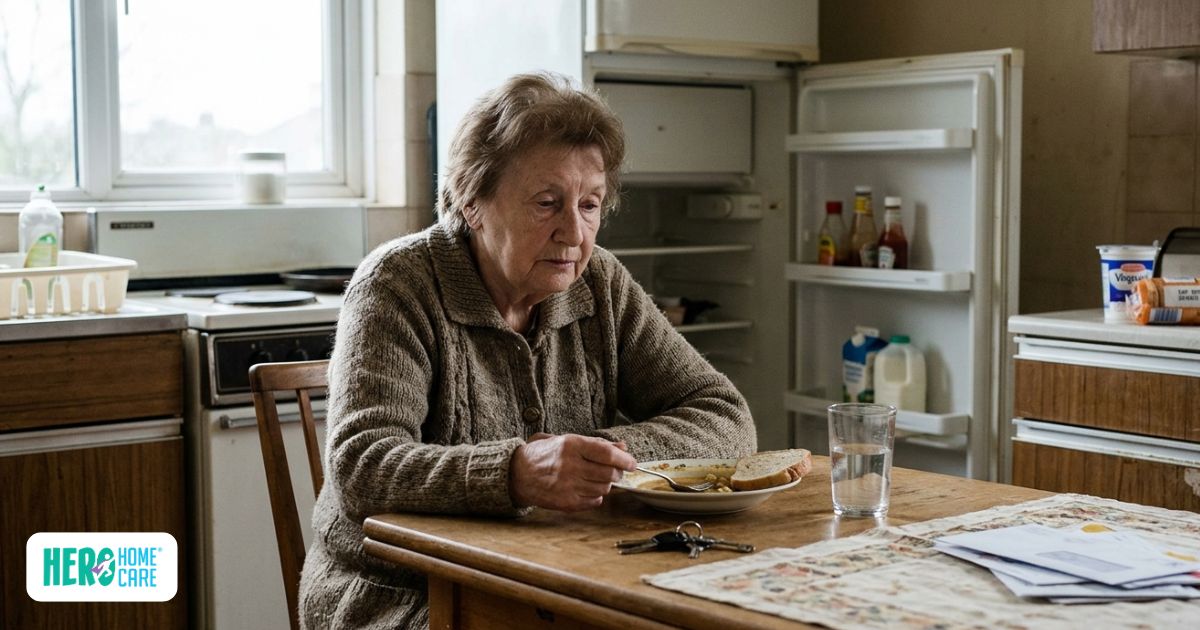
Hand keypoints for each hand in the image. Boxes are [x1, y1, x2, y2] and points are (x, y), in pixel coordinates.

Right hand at [509, 434, 635, 511]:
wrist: (519, 474)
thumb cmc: (546, 454)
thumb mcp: (569, 441)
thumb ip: (597, 445)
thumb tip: (622, 448)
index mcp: (571, 445)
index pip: (607, 454)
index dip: (624, 459)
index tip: (632, 463)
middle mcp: (570, 465)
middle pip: (609, 473)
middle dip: (616, 472)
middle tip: (612, 470)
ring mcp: (568, 486)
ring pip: (604, 489)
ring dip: (605, 484)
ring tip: (594, 478)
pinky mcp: (566, 502)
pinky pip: (594, 501)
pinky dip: (596, 496)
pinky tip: (586, 488)